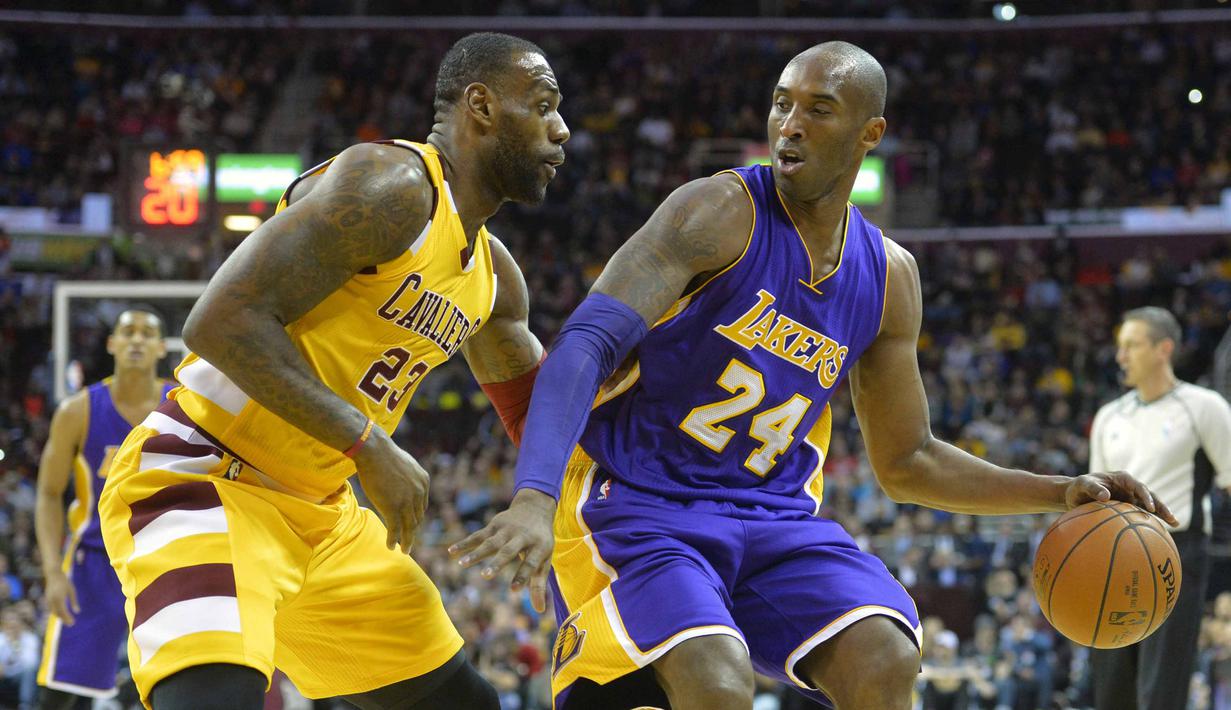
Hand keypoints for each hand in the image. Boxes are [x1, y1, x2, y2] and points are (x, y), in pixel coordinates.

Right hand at [45, 568, 78, 625]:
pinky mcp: (46, 599)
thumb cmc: (64, 582)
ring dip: (60, 617)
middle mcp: (52, 601)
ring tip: (67, 620)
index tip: (73, 623)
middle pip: (58, 614)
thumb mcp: (72, 590)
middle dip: (64, 619)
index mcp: (59, 599)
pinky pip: (51, 608)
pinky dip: (56, 612)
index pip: (63, 612)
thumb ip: (74, 601)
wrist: (53, 575)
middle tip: (71, 624)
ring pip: (53, 612)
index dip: (67, 618)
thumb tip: (78, 612)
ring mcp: (48, 600)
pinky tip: (61, 614)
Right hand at [353, 429, 430, 553]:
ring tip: (405, 550)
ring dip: (407, 541)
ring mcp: (407, 501)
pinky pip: (395, 528)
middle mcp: (419, 492)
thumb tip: (402, 480)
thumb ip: (407, 476)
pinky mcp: (393, 507)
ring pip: (409, 527)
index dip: (416, 517)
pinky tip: (391, 547)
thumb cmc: (384, 454)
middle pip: (417, 518)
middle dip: (413, 531)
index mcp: (423, 482)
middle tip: (409, 541)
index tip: (411, 525)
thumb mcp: (404, 464)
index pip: (422, 506)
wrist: (374, 451)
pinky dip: (394, 539)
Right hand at [449, 488, 555, 612]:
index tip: (514, 590)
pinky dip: (465, 543)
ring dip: (476, 553)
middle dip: (497, 563)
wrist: (534, 508)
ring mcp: (508, 529)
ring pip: (490, 542)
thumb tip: (539, 611)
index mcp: (539, 546)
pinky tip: (451, 551)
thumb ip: (539, 584)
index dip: (522, 576)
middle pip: (508, 551)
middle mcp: (523, 536)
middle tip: (486, 575)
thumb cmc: (539, 541)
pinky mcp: (495, 525)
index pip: (530, 563)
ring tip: (461, 565)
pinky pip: (479, 535)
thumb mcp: (544, 559)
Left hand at [1066, 471, 1178, 525]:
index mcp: (1122, 479)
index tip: (1149, 507)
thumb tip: (1106, 496)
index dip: (1146, 496)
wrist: (1075, 495)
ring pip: (1150, 506)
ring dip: (1162, 514)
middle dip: (1162, 506)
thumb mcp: (1082, 485)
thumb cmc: (1078, 487)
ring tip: (1175, 524)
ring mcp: (1132, 498)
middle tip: (1172, 518)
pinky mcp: (1129, 508)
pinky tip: (1159, 534)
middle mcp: (1130, 488)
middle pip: (1150, 496)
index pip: (1138, 486)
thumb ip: (1093, 489)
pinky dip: (1151, 522)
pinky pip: (1142, 515)